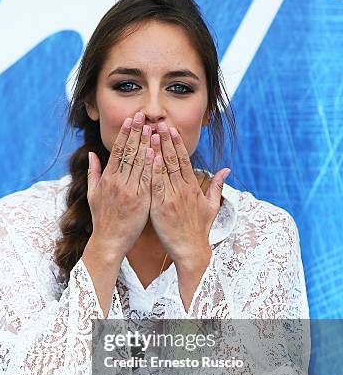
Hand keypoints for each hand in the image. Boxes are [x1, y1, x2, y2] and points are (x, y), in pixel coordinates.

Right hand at [87, 113, 153, 258]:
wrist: (109, 242)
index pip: (117, 151)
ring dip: (146, 143)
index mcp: (107, 179)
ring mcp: (129, 191)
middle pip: (128, 152)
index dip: (124, 133)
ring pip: (139, 163)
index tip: (131, 119)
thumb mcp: (93, 194)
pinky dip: (151, 165)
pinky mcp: (140, 201)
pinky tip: (156, 151)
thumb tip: (92, 154)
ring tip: (153, 127)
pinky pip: (147, 179)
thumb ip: (93, 172)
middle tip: (144, 115)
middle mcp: (117, 182)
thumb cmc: (102, 219)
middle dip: (136, 132)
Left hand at [150, 122, 230, 263]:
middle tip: (158, 123)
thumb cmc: (200, 230)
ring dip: (157, 150)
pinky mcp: (160, 208)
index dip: (177, 143)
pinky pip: (155, 186)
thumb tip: (226, 169)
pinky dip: (152, 171)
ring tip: (150, 134)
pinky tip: (147, 158)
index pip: (184, 160)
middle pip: (173, 160)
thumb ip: (217, 186)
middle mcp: (183, 190)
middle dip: (166, 140)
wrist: (191, 251)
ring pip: (163, 169)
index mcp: (193, 188)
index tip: (171, 129)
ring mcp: (171, 198)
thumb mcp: (212, 207)